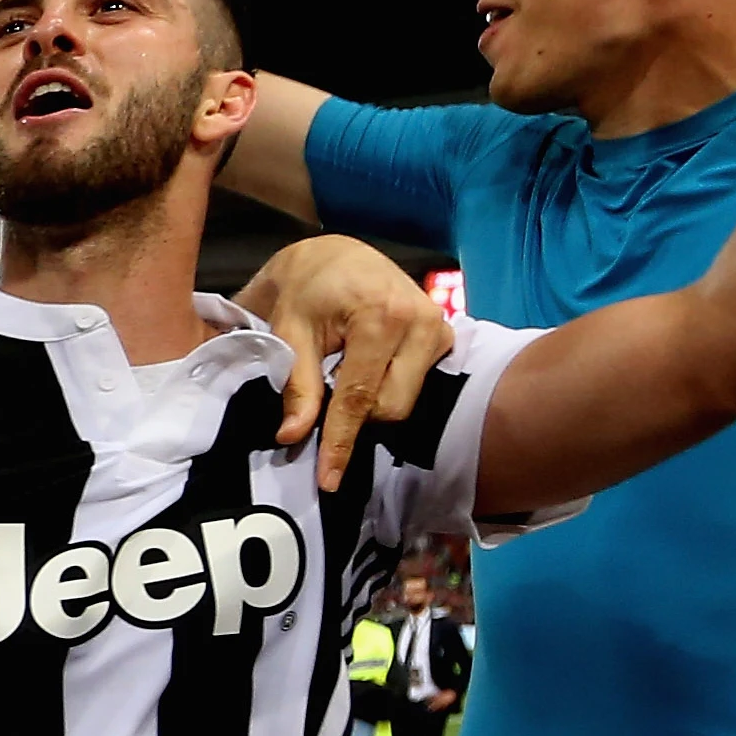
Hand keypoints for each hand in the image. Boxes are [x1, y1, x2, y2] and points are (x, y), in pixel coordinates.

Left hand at [237, 235, 448, 490]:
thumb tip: (292, 436)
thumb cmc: (308, 290)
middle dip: (355, 415)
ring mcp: (439, 328)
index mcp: (381, 316)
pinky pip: (418, 385)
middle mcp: (421, 321)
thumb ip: (297, 386)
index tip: (329, 479)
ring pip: (405, 402)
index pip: (360, 398)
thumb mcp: (290, 332)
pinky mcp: (446, 335)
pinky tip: (369, 368)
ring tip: (347, 370)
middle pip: (390, 408)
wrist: (336, 255)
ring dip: (372, 401)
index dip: (342, 442)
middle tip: (326, 388)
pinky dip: (389, 387)